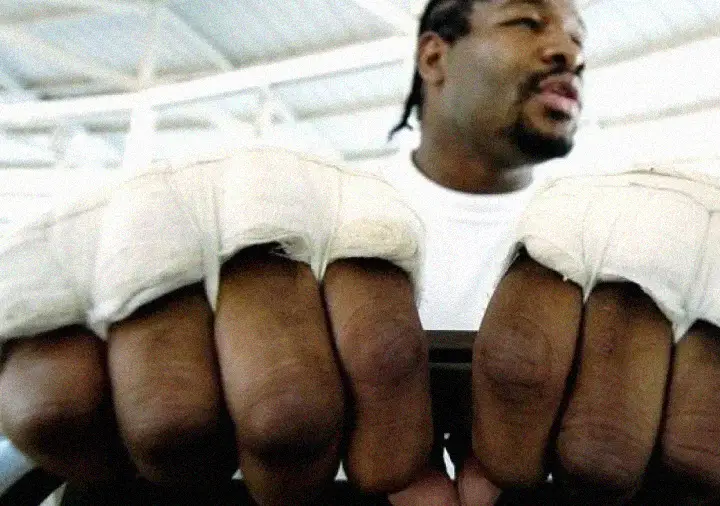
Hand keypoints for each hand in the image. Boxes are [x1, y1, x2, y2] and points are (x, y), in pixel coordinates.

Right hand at [0, 148, 433, 504]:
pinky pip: (65, 410)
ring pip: (175, 418)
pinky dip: (101, 447)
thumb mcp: (348, 308)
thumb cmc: (265, 286)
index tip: (378, 477)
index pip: (380, 351)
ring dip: (195, 456)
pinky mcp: (41, 290)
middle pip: (285, 405)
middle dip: (290, 467)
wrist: (143, 227)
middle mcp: (236, 219)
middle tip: (282, 466)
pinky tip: (125, 420)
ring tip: (202, 433)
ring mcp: (134, 247)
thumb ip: (383, 387)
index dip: (388, 444)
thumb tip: (427, 496)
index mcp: (334, 219)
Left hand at [466, 255, 719, 503]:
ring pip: (694, 461)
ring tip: (664, 450)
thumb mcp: (543, 293)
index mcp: (572, 245)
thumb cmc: (610, 271)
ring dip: (674, 480)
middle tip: (600, 462)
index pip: (523, 364)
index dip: (511, 444)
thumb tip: (481, 486)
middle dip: (595, 475)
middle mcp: (660, 265)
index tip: (517, 470)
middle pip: (604, 442)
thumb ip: (512, 384)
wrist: (713, 218)